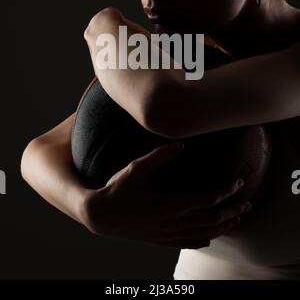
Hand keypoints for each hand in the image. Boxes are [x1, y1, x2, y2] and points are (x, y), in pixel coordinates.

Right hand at [82, 142, 250, 248]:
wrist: (100, 216)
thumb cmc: (118, 190)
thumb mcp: (136, 168)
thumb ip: (159, 155)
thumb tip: (180, 144)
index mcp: (171, 204)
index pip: (208, 199)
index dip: (226, 191)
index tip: (237, 183)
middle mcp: (173, 222)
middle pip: (211, 219)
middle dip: (232, 211)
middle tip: (247, 204)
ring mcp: (167, 233)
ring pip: (203, 233)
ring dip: (222, 227)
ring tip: (236, 221)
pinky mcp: (160, 240)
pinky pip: (187, 243)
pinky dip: (203, 240)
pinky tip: (209, 238)